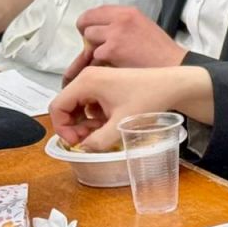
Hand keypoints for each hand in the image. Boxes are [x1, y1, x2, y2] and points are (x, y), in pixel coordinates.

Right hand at [50, 66, 176, 151]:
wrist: (170, 85)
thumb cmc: (148, 98)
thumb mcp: (120, 125)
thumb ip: (98, 141)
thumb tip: (83, 149)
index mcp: (87, 82)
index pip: (57, 106)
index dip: (61, 127)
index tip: (75, 141)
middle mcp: (88, 77)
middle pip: (66, 105)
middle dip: (73, 126)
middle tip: (88, 140)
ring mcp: (97, 79)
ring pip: (77, 105)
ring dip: (83, 122)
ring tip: (100, 132)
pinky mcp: (105, 83)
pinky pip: (89, 102)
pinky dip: (93, 115)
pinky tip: (108, 123)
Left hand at [71, 5, 186, 72]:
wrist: (173, 66)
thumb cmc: (160, 52)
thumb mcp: (142, 27)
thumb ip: (122, 25)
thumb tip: (102, 31)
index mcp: (128, 12)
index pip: (98, 10)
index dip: (89, 21)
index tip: (90, 30)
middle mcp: (120, 18)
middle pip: (87, 21)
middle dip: (86, 34)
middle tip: (91, 45)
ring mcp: (115, 34)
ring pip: (89, 38)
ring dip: (94, 49)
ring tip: (106, 58)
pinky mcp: (111, 50)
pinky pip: (95, 56)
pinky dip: (100, 63)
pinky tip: (112, 67)